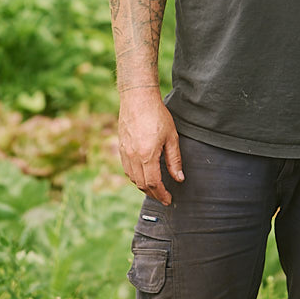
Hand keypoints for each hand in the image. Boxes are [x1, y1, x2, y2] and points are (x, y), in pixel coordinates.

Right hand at [117, 90, 183, 204]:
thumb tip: (179, 178)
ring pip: (133, 179)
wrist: (137, 99)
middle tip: (163, 197)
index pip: (154, 183)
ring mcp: (125, 153)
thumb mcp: (171, 137)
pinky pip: (127, 170)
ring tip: (155, 189)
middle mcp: (133, 157)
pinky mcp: (121, 148)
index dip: (162, 194)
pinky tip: (144, 176)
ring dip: (144, 187)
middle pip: (142, 185)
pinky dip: (136, 177)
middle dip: (153, 194)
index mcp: (147, 155)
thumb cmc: (157, 115)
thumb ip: (174, 160)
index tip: (169, 199)